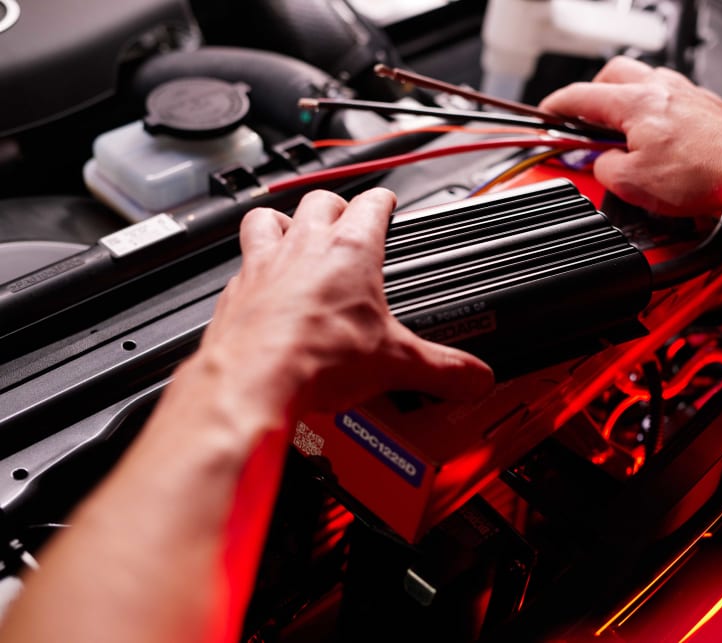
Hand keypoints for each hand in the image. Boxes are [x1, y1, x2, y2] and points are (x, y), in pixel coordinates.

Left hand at [200, 187, 493, 420]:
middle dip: (337, 206)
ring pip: (269, 218)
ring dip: (283, 222)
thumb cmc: (315, 356)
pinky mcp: (237, 291)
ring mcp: (265, 264)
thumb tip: (475, 377)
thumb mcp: (397, 364)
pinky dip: (253, 270)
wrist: (254, 378)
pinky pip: (242, 265)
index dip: (385, 200)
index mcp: (350, 250)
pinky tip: (263, 288)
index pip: (373, 202)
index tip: (389, 204)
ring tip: (295, 235)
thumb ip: (444, 369)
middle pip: (320, 200)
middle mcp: (303, 246)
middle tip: (347, 221)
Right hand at [540, 56, 721, 215]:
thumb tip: (602, 165)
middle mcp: (662, 89)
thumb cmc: (703, 174)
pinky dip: (657, 113)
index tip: (547, 114)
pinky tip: (660, 139)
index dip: (556, 107)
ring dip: (628, 101)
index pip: (580, 97)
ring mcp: (688, 94)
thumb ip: (604, 170)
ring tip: (623, 132)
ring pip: (646, 82)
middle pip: (614, 74)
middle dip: (593, 94)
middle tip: (586, 119)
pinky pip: (672, 99)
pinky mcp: (708, 108)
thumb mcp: (632, 184)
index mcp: (635, 103)